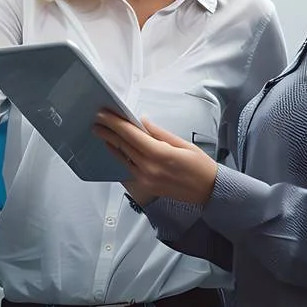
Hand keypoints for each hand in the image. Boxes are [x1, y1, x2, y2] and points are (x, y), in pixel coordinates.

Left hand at [93, 111, 219, 206]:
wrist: (209, 191)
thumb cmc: (201, 167)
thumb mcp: (183, 144)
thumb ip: (159, 133)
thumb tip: (143, 122)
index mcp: (160, 154)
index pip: (130, 135)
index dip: (114, 123)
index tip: (103, 114)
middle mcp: (149, 168)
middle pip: (123, 145)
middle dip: (109, 131)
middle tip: (98, 120)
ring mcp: (146, 179)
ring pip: (123, 157)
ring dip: (111, 143)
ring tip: (101, 132)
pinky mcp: (146, 186)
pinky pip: (128, 168)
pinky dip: (120, 156)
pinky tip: (113, 148)